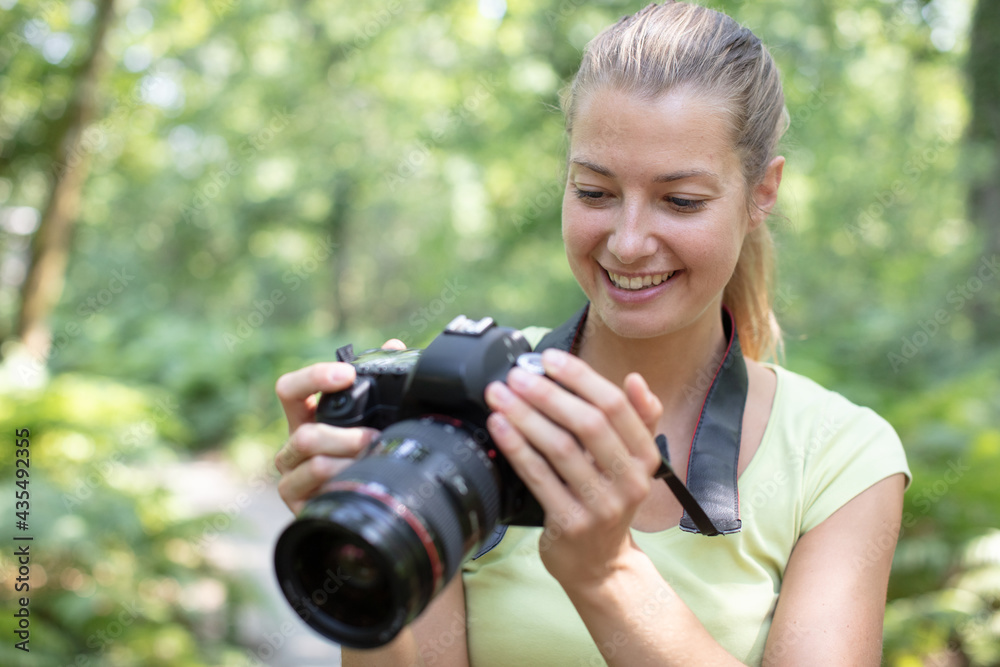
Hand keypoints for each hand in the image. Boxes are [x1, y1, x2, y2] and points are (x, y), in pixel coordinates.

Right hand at [273, 339, 405, 514]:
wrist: (366, 508)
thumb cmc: (368, 456)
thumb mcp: (375, 418)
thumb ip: (381, 383)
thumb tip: (394, 346)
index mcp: (308, 418)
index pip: (290, 389)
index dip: (314, 377)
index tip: (348, 375)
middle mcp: (294, 445)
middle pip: (304, 433)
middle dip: (344, 435)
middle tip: (375, 437)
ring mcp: (292, 475)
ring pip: (308, 459)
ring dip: (345, 456)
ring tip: (372, 459)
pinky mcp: (296, 501)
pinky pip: (309, 485)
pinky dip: (338, 479)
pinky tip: (358, 480)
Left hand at [483, 348, 662, 586]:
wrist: (600, 564)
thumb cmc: (609, 501)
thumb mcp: (633, 463)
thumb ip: (638, 419)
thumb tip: (636, 379)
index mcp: (646, 457)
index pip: (616, 406)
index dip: (580, 377)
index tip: (549, 358)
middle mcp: (629, 480)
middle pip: (587, 424)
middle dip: (548, 393)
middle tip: (517, 374)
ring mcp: (601, 505)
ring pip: (560, 448)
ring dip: (525, 415)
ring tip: (500, 395)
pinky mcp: (571, 523)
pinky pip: (539, 477)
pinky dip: (516, 447)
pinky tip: (499, 427)